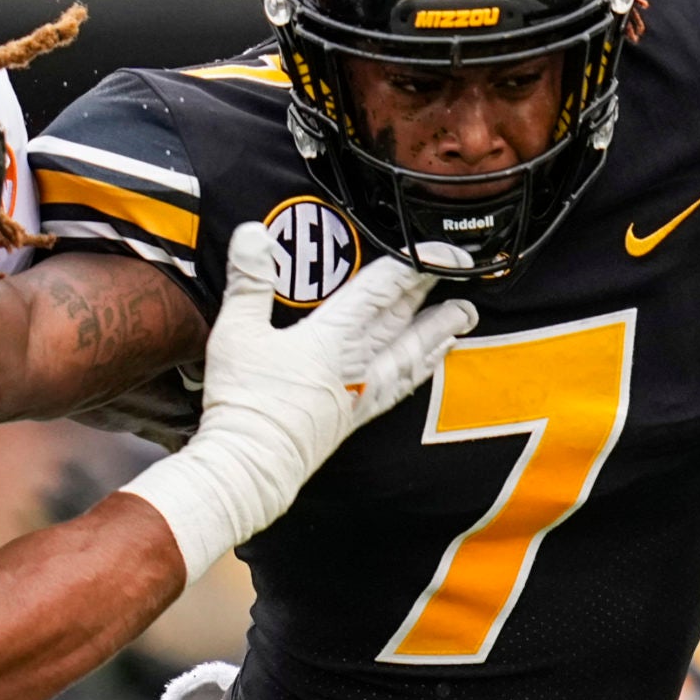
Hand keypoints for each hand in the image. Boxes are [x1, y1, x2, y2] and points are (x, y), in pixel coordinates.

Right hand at [122, 223, 477, 577]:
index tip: (441, 251)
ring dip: (437, 334)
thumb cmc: (245, 402)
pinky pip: (398, 387)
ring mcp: (359, 393)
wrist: (251, 467)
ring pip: (410, 355)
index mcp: (333, 338)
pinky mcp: (353, 418)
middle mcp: (357, 364)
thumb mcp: (238, 332)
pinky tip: (424, 366)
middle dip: (431, 293)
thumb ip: (250, 281)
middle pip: (403, 319)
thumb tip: (254, 233)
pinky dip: (418, 370)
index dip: (414, 265)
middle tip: (461, 273)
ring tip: (462, 319)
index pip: (382, 290)